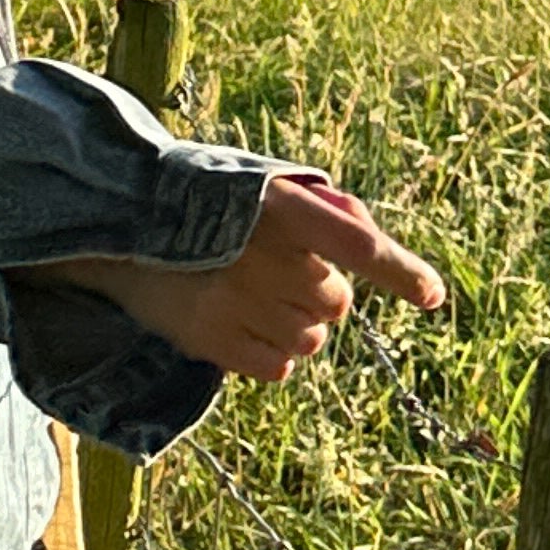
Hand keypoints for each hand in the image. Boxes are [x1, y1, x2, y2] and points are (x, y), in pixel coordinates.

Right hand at [39, 176, 445, 384]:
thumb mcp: (260, 184)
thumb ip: (318, 205)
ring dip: (293, 324)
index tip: (431, 295)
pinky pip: (281, 366)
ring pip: (312, 338)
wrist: (117, 227)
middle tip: (270, 272)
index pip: (355, 241)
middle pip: (336, 302)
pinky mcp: (214, 339)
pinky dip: (269, 352)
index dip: (398, 269)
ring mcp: (235, 299)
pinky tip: (236, 322)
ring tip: (245, 295)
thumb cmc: (204, 203)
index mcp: (277, 206)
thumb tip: (369, 234)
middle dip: (315, 292)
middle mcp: (260, 254)